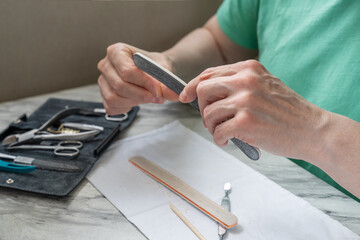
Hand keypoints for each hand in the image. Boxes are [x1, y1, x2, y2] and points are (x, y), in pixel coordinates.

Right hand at [97, 43, 178, 114]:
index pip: (127, 71)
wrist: (152, 70)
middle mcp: (105, 64)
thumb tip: (173, 94)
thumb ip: (167, 81)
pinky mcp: (104, 94)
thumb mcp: (163, 69)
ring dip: (135, 102)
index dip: (144, 83)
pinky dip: (127, 107)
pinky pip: (112, 107)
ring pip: (114, 98)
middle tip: (157, 97)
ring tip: (149, 98)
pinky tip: (137, 100)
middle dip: (141, 95)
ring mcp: (102, 80)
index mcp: (117, 51)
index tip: (158, 89)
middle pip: (120, 86)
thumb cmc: (154, 66)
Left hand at [179, 60, 326, 160]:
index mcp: (249, 69)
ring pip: (208, 113)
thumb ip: (238, 83)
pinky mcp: (246, 122)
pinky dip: (219, 139)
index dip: (192, 86)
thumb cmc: (287, 111)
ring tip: (223, 132)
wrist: (312, 129)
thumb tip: (205, 91)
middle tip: (212, 121)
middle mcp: (246, 80)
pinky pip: (217, 131)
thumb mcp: (264, 85)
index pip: (209, 73)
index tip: (185, 97)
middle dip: (202, 108)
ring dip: (211, 127)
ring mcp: (245, 101)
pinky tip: (228, 141)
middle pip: (203, 90)